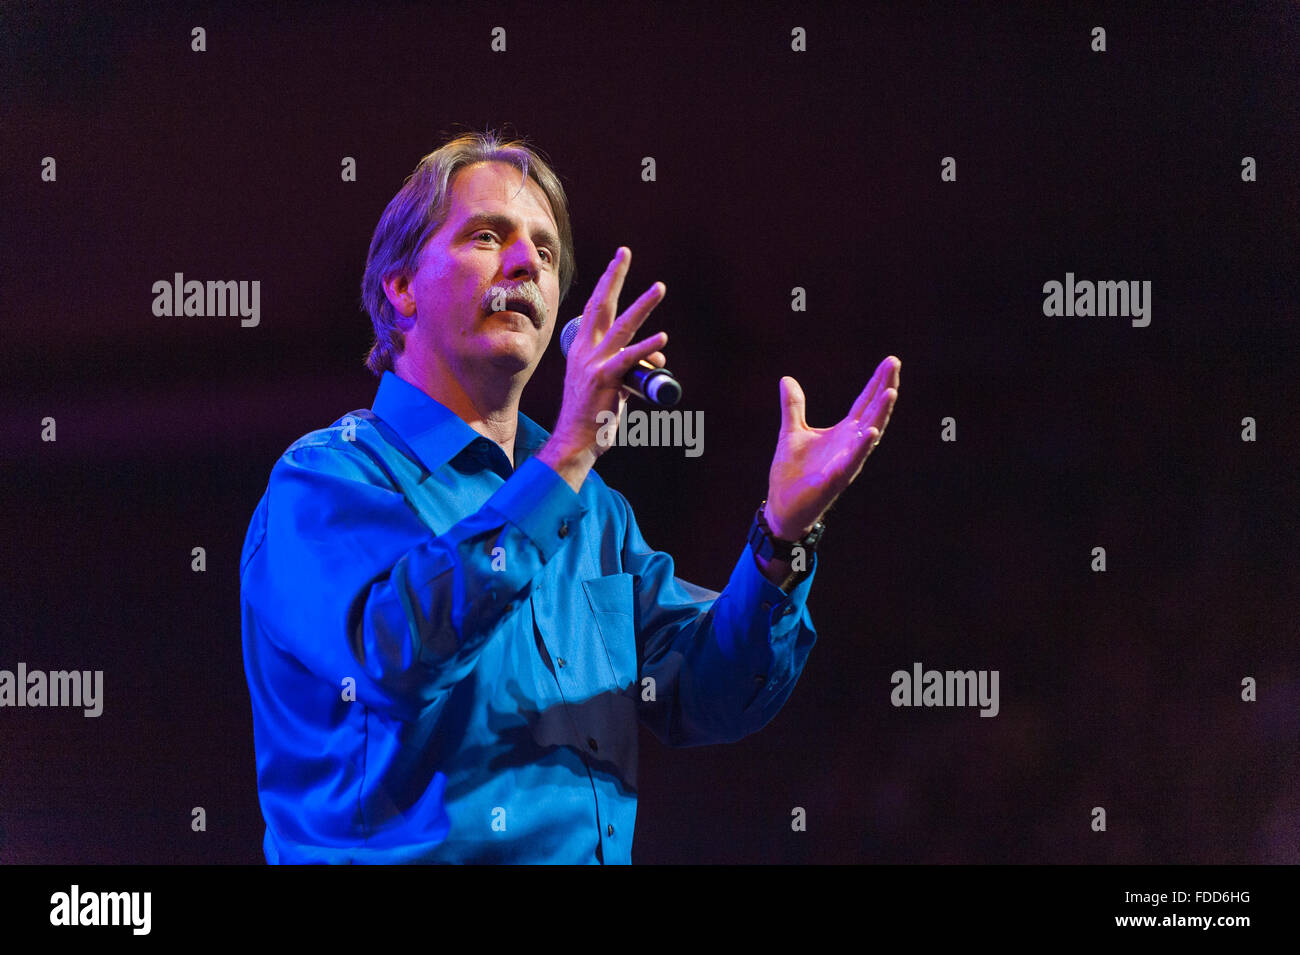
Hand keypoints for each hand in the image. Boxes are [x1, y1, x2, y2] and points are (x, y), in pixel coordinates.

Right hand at [545, 247, 667, 464]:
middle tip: (625, 252)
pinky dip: (647, 348)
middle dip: (615, 276)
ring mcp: (594, 364)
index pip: (594, 307)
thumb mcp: (613, 384)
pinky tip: (662, 339)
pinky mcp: (604, 379)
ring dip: (643, 305)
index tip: (618, 261)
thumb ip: (634, 364)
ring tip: (659, 287)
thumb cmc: (594, 415)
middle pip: (602, 305)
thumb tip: (658, 354)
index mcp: (581, 348)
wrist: (575, 441)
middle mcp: (584, 351)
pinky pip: (629, 359)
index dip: (606, 282)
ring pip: (622, 327)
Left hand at [763, 356, 899, 539]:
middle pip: (872, 412)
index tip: (890, 361)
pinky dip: (862, 446)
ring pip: (869, 434)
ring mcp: (847, 461)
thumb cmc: (792, 472)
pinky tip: (872, 432)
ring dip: (881, 414)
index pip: (864, 402)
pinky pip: (853, 460)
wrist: (782, 505)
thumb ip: (794, 406)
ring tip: (891, 392)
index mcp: (843, 432)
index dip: (876, 382)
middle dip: (884, 388)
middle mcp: (851, 444)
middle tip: (894, 363)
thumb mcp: (791, 432)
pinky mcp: (836, 478)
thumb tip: (787, 379)